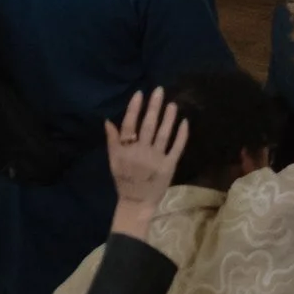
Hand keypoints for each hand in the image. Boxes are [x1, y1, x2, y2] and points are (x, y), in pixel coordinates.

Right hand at [105, 85, 186, 223]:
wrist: (136, 202)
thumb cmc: (124, 180)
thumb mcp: (114, 161)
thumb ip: (112, 141)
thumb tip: (109, 120)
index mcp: (126, 151)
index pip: (130, 126)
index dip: (134, 109)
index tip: (140, 93)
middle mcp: (141, 153)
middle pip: (148, 126)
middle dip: (154, 107)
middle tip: (159, 90)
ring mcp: (156, 159)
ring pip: (163, 134)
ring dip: (168, 118)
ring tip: (172, 104)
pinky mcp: (169, 166)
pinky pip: (176, 148)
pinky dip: (181, 135)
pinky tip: (184, 122)